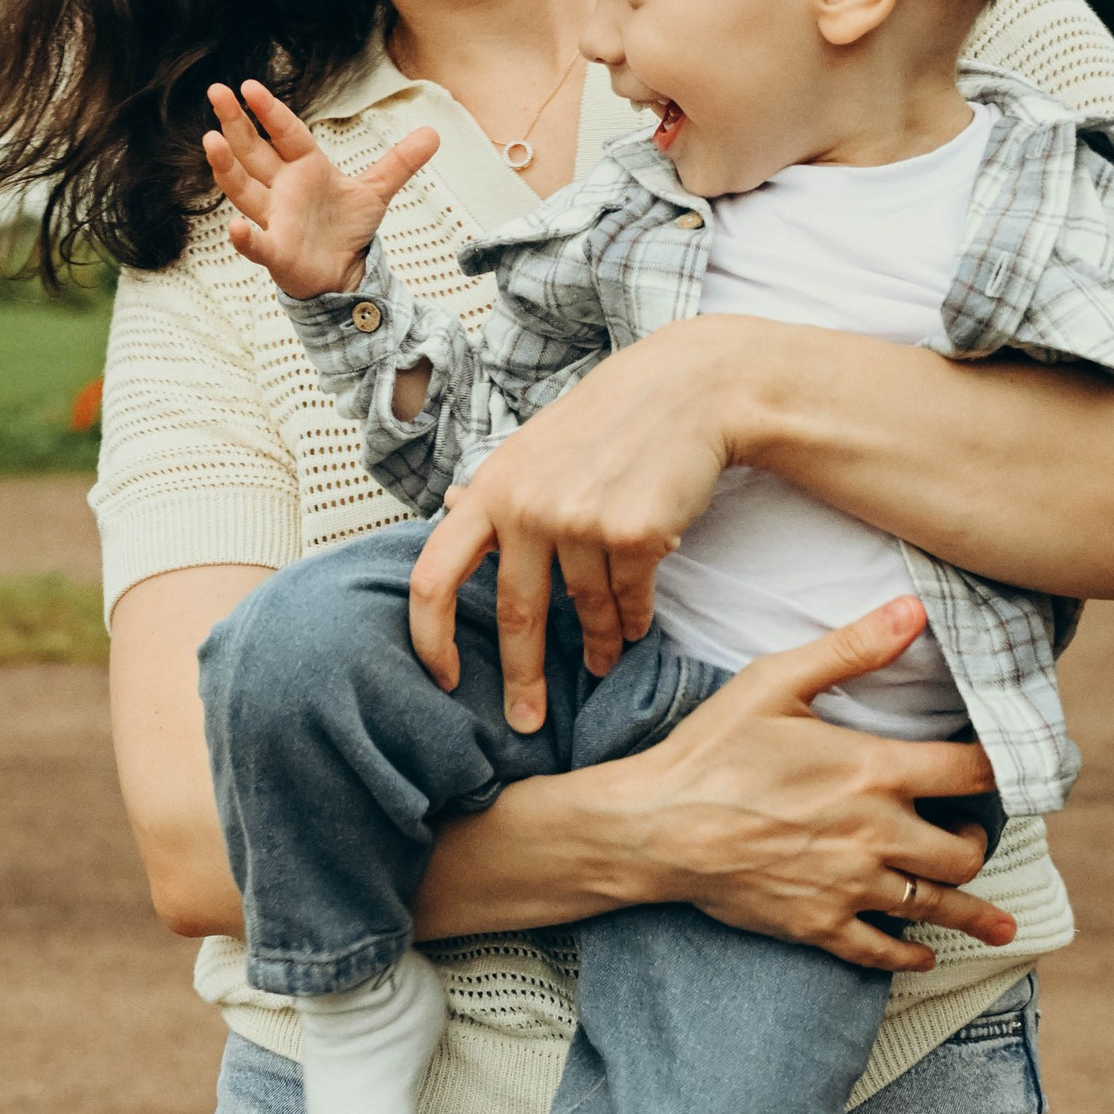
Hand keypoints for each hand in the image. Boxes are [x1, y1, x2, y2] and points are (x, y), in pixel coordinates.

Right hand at [204, 80, 439, 301]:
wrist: (343, 272)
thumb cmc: (347, 228)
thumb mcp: (376, 190)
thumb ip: (400, 161)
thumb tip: (435, 132)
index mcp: (304, 167)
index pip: (285, 133)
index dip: (269, 111)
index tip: (248, 86)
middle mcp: (281, 189)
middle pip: (253, 152)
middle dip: (234, 123)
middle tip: (216, 92)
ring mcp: (274, 219)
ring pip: (244, 189)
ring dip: (227, 167)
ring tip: (211, 141)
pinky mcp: (276, 252)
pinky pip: (257, 244)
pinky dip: (246, 239)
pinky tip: (236, 229)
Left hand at [408, 318, 777, 726]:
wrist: (684, 392)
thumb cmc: (602, 424)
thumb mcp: (530, 447)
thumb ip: (492, 490)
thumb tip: (446, 514)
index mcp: (489, 490)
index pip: (433, 577)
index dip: (429, 638)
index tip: (443, 679)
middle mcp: (526, 507)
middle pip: (515, 615)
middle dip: (521, 679)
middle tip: (526, 722)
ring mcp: (580, 521)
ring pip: (585, 611)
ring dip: (598, 645)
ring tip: (604, 661)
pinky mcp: (634, 534)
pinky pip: (630, 601)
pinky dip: (634, 621)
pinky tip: (637, 627)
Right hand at [606, 603, 1016, 971]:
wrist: (655, 827)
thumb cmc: (711, 750)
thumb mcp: (776, 681)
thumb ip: (851, 648)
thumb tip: (914, 609)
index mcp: (874, 771)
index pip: (971, 772)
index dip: (1002, 769)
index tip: (1012, 771)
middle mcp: (875, 834)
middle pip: (964, 850)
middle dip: (976, 840)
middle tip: (968, 833)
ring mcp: (849, 885)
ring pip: (935, 906)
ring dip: (972, 914)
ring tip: (999, 927)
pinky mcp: (819, 924)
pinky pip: (882, 951)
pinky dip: (910, 955)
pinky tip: (924, 954)